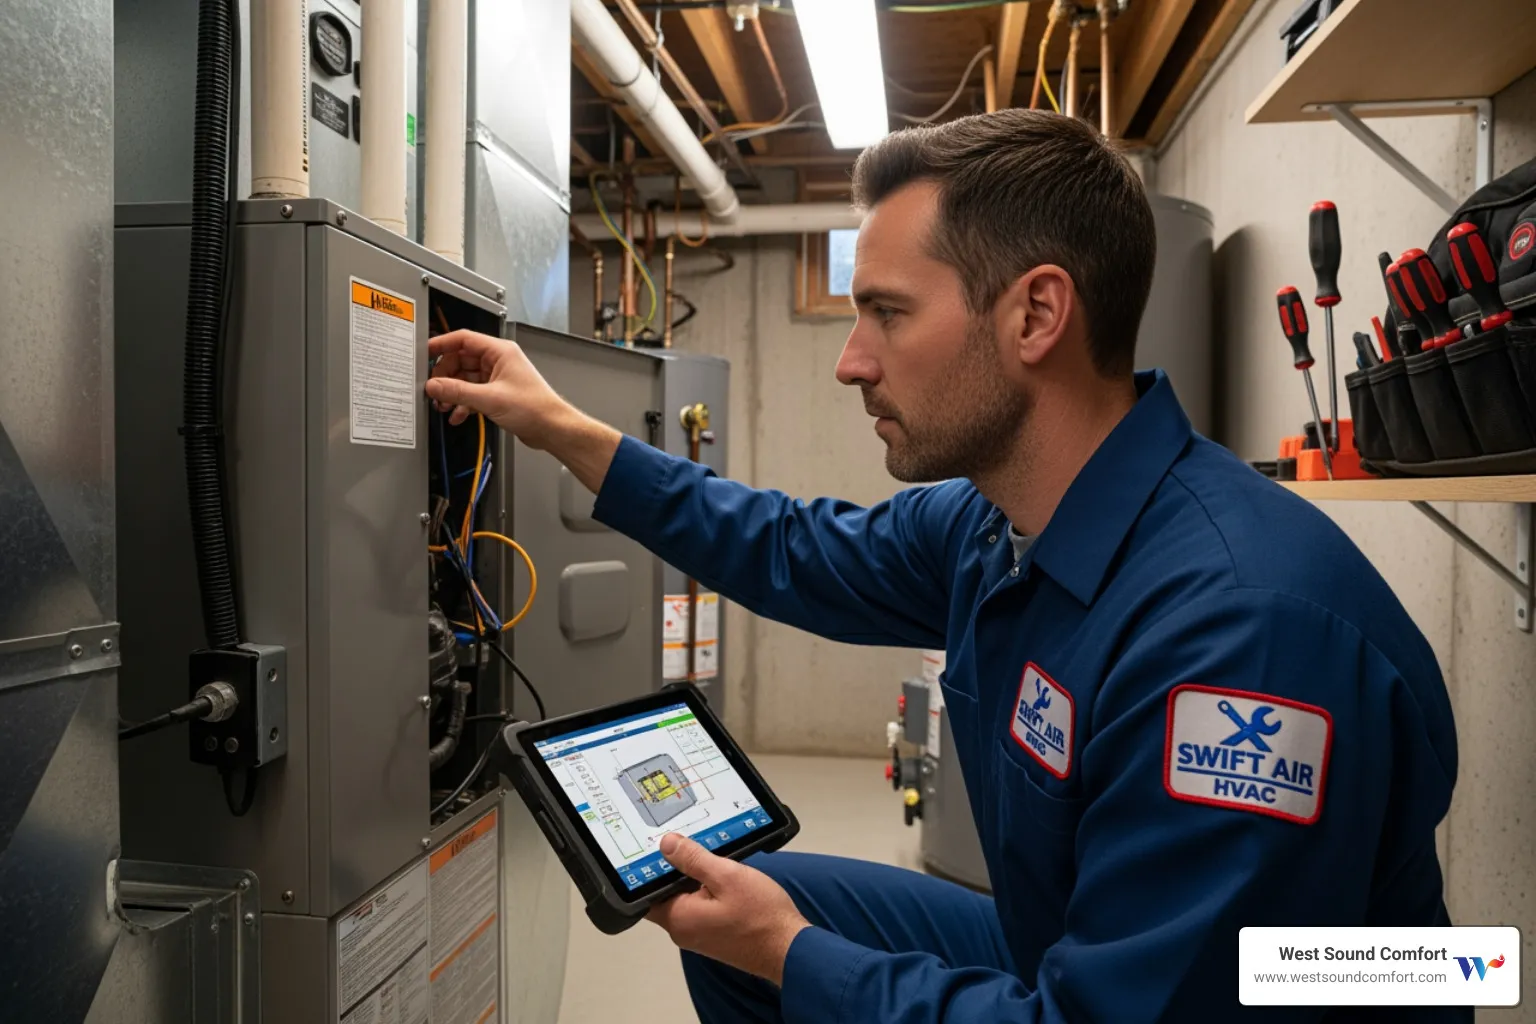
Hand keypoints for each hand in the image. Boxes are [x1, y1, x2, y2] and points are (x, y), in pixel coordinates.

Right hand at [425, 330, 569, 448]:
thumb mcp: (490, 399)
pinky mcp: (497, 393)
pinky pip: (472, 393)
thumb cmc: (535, 408)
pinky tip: (457, 415)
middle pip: (461, 360)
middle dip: (445, 375)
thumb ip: (458, 391)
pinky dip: (463, 403)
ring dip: (452, 392)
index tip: (425, 353)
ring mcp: (497, 377)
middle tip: (433, 389)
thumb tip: (434, 386)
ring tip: (443, 405)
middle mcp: (498, 361)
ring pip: (465, 378)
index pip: (463, 339)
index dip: (442, 344)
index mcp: (500, 351)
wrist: (551, 428)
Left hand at [646, 834, 810, 986]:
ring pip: (685, 899)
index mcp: (678, 918)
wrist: (789, 948)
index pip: (645, 892)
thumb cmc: (760, 914)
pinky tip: (722, 876)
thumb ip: (693, 859)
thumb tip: (665, 845)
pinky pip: (700, 908)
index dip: (649, 868)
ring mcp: (698, 935)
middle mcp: (683, 931)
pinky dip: (706, 891)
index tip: (659, 845)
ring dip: (694, 879)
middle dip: (675, 870)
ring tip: (709, 856)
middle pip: (665, 894)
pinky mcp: (713, 935)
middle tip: (689, 843)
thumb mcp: (727, 876)